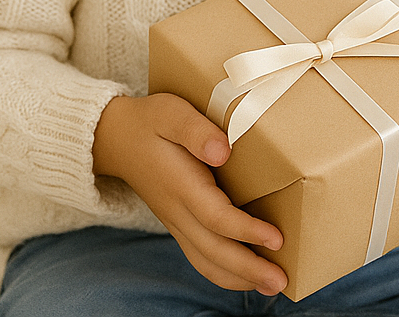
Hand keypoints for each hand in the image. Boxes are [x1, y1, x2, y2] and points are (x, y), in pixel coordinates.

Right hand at [92, 93, 286, 294]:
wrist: (115, 138)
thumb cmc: (150, 121)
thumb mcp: (171, 112)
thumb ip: (196, 130)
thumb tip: (222, 151)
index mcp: (180, 184)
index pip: (216, 217)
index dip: (246, 231)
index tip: (277, 238)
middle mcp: (177, 210)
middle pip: (213, 250)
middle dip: (249, 268)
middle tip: (282, 280)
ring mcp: (176, 222)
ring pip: (206, 261)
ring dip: (239, 278)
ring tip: (273, 285)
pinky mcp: (178, 225)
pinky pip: (200, 257)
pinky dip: (224, 273)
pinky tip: (247, 276)